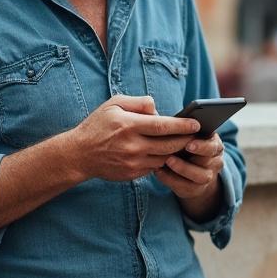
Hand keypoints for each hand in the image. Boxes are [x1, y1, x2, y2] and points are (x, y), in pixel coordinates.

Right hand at [64, 95, 200, 181]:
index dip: (182, 125)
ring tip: (186, 143)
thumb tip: (158, 109)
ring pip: (165, 158)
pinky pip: (155, 167)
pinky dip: (164, 160)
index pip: (162, 126)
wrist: (79, 154)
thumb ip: (138, 103)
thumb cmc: (98, 125)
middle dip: (186, 140)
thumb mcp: (114, 104)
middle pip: (169, 144)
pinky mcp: (132, 174)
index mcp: (128, 125)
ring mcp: (132, 162)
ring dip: (177, 151)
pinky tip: (169, 153)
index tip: (196, 123)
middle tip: (197, 135)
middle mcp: (132, 146)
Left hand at [155, 133, 225, 200]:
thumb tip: (156, 112)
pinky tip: (158, 171)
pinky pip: (186, 187)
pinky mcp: (196, 189)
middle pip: (208, 160)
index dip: (202, 145)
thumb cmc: (183, 145)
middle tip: (173, 154)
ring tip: (166, 161)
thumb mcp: (186, 135)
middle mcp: (215, 160)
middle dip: (192, 157)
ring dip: (182, 169)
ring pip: (200, 175)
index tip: (189, 143)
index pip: (213, 144)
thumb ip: (180, 126)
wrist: (190, 171)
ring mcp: (208, 176)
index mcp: (214, 143)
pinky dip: (171, 179)